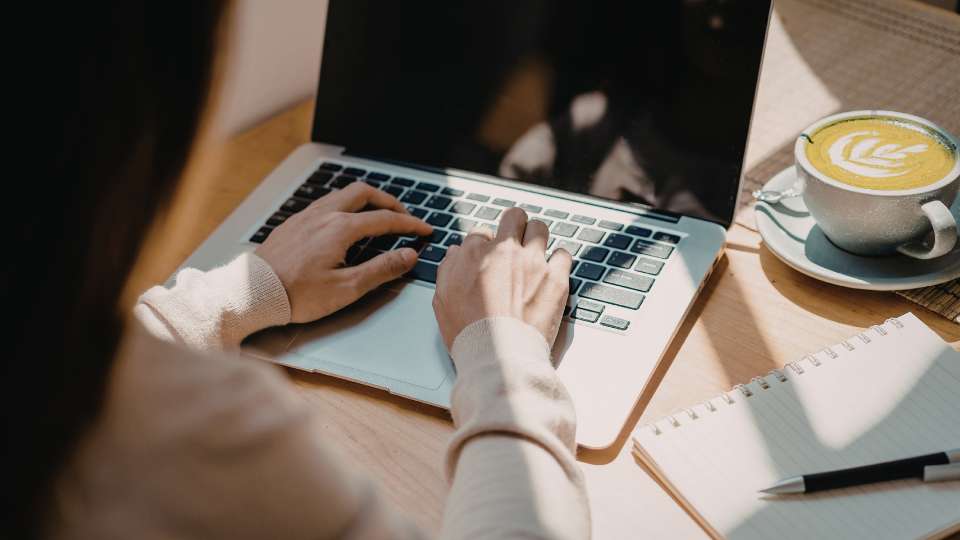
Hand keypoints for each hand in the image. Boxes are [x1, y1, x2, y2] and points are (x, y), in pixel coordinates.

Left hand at [256, 182, 431, 322]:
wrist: (253, 293)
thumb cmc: (297, 295)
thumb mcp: (347, 288)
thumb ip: (381, 269)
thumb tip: (409, 255)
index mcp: (341, 228)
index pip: (385, 219)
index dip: (410, 224)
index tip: (424, 230)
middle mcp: (324, 215)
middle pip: (364, 193)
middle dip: (389, 202)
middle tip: (403, 216)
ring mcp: (306, 216)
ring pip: (342, 194)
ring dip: (365, 200)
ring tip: (376, 215)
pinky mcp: (292, 223)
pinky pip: (324, 203)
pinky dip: (343, 206)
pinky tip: (342, 222)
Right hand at [433, 207, 572, 349]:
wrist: (499, 356)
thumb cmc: (469, 333)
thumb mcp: (442, 300)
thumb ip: (448, 270)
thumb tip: (456, 253)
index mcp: (475, 254)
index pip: (481, 232)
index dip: (485, 244)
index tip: (488, 256)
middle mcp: (505, 251)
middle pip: (514, 217)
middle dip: (514, 225)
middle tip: (515, 239)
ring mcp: (533, 262)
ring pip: (540, 228)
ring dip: (536, 238)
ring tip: (535, 253)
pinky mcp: (556, 278)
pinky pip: (563, 254)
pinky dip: (558, 261)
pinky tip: (552, 271)